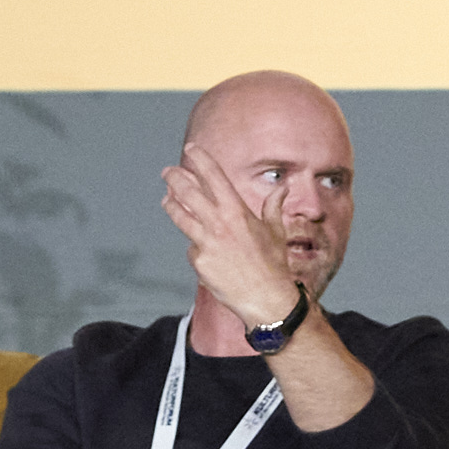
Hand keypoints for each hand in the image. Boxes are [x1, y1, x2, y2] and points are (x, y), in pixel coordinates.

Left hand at [157, 159, 311, 335]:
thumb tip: (283, 187)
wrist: (266, 299)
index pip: (214, 177)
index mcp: (238, 211)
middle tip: (167, 171)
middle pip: (188, 192)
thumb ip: (273, 205)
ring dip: (172, 205)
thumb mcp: (275, 231)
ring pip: (181, 217)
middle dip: (175, 178)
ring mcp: (206, 243)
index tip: (191, 149)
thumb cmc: (273, 265)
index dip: (201, 160)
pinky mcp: (199, 262)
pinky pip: (194, 249)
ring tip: (166, 199)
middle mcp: (219, 224)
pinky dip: (198, 248)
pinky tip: (207, 254)